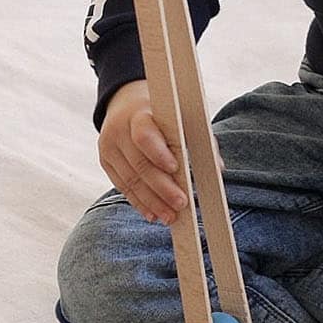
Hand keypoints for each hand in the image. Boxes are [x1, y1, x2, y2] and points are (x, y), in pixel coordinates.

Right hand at [98, 79, 187, 223]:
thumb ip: (197, 139)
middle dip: (162, 188)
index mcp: (139, 114)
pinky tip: (153, 214)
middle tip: (181, 204)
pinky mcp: (105, 162)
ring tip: (170, 216)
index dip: (159, 154)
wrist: (126, 105)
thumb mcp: (178, 116)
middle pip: (139, 164)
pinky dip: (139, 202)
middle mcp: (119, 130)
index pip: (144, 136)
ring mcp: (109, 147)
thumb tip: (217, 168)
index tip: (176, 169)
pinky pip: (123, 186)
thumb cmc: (161, 114)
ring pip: (130, 180)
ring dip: (152, 202)